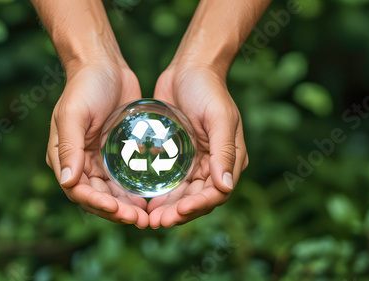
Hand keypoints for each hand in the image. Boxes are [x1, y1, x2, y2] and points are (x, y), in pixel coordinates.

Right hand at [46, 62, 148, 227]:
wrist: (105, 65)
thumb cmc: (85, 86)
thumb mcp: (74, 115)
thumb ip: (69, 148)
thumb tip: (68, 182)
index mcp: (64, 157)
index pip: (78, 191)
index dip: (96, 204)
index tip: (117, 210)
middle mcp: (80, 163)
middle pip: (97, 197)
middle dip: (116, 211)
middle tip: (140, 220)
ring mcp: (99, 159)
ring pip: (112, 193)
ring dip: (127, 206)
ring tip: (148, 216)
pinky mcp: (117, 153)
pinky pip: (125, 178)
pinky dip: (135, 190)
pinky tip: (151, 197)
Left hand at [148, 64, 248, 227]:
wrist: (189, 68)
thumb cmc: (208, 89)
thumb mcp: (219, 118)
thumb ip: (224, 152)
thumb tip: (226, 187)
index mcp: (228, 160)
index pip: (216, 193)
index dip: (197, 206)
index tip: (177, 212)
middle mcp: (212, 165)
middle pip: (196, 198)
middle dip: (177, 213)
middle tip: (155, 222)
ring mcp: (193, 161)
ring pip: (180, 194)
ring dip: (165, 207)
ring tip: (146, 217)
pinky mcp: (175, 155)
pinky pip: (166, 179)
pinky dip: (156, 191)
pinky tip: (139, 197)